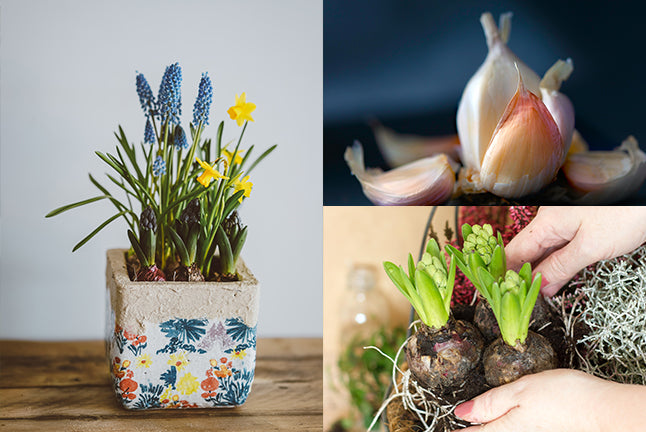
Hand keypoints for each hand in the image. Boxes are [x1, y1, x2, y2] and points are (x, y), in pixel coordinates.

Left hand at [452, 369, 645, 431]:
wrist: (604, 411)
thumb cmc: (565, 398)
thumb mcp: (520, 391)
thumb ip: (490, 403)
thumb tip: (462, 412)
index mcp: (505, 428)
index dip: (457, 431)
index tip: (443, 428)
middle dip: (473, 428)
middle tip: (460, 423)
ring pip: (502, 431)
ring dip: (487, 426)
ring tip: (477, 420)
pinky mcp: (543, 431)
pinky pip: (515, 430)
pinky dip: (504, 424)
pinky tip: (504, 417)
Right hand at [505, 206, 645, 295]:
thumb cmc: (625, 213)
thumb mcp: (590, 247)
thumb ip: (561, 268)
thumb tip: (539, 286)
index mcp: (546, 221)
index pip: (514, 252)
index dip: (505, 274)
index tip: (501, 294)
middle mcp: (550, 219)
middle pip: (527, 251)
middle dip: (521, 276)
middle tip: (516, 301)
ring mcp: (564, 221)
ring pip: (543, 250)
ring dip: (539, 272)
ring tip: (532, 295)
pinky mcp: (578, 224)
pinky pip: (558, 247)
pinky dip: (554, 264)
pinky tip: (553, 278)